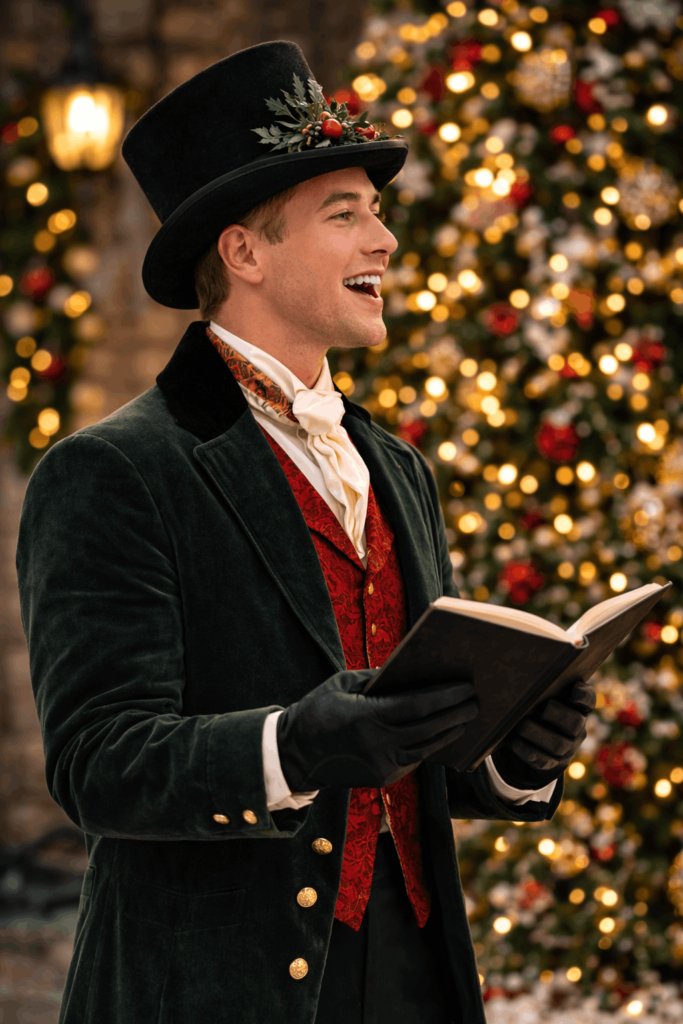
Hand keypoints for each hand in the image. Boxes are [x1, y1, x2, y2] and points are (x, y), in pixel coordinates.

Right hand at [276, 669, 478, 790]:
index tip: (465, 686)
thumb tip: (407, 671)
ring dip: (450, 732)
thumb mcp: (342, 684)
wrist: (294, 754)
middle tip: (477, 701)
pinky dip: (431, 745)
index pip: (416, 706)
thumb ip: (375, 677)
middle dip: (456, 713)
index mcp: (367, 717)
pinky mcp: (382, 778)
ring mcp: (381, 764)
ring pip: (426, 748)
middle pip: (429, 728)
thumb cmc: (316, 710)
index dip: (444, 696)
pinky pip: (414, 759)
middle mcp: (377, 744)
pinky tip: (444, 733)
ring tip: (468, 717)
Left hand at [493, 680, 594, 789]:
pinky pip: (544, 761)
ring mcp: (567, 748)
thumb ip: (537, 689)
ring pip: (559, 744)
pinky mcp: (553, 765)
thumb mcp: (537, 698)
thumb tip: (518, 679)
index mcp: (576, 707)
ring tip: (522, 726)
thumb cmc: (532, 710)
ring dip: (539, 734)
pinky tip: (515, 743)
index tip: (573, 688)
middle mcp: (576, 728)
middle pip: (576, 723)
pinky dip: (528, 751)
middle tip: (543, 710)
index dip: (583, 695)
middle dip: (559, 715)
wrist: (526, 745)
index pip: (588, 699)